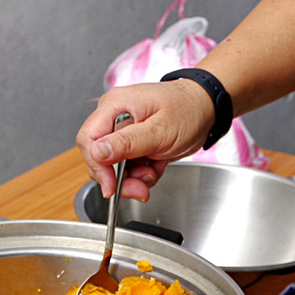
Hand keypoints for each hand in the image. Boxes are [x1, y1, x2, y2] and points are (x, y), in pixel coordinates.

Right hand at [75, 79, 214, 199]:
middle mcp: (113, 117)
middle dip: (119, 178)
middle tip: (140, 187)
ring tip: (153, 172)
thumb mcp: (159, 130)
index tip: (111, 186)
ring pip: (113, 167)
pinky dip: (141, 174)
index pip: (89, 140)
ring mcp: (122, 131)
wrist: (206, 109)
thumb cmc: (188, 110)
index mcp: (115, 106)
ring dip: (133, 178)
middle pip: (99, 157)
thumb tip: (98, 152)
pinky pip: (126, 167)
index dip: (97, 166)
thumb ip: (127, 142)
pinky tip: (156, 166)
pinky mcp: (131, 143)